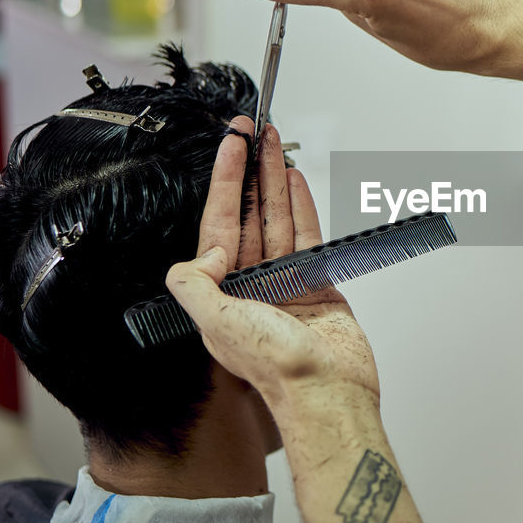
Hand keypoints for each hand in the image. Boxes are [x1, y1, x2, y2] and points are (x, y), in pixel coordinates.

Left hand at [167, 117, 380, 408]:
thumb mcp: (215, 322)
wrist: (328, 390)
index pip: (218, 223)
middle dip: (249, 171)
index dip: (223, 180)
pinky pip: (307, 235)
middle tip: (251, 133)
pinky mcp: (317, 285)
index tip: (230, 146)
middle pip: (248, 214)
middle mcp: (251, 285)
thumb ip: (194, 283)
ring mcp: (285, 283)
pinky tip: (296, 183)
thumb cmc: (278, 368)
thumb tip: (200, 253)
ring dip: (275, 181)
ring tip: (275, 146)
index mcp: (221, 293)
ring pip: (277, 219)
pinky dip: (302, 207)